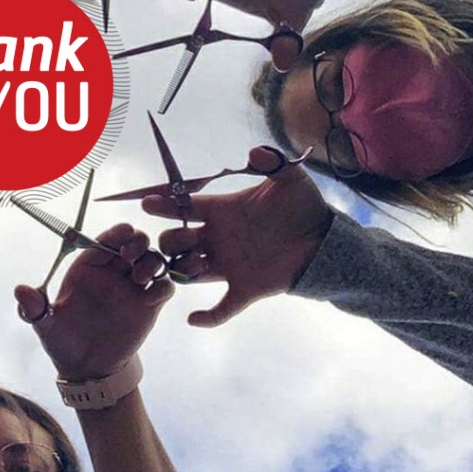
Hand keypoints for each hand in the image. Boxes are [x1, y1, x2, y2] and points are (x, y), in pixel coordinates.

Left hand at [15, 224, 172, 380]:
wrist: (87, 369)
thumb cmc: (63, 341)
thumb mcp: (46, 326)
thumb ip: (35, 308)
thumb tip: (20, 290)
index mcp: (87, 267)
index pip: (104, 240)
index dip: (116, 233)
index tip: (123, 234)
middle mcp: (112, 273)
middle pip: (133, 242)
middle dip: (137, 241)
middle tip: (131, 255)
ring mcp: (132, 288)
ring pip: (152, 259)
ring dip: (152, 261)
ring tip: (140, 277)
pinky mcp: (148, 306)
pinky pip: (164, 287)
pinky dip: (165, 285)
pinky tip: (153, 295)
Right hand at [145, 147, 332, 327]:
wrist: (325, 241)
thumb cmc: (304, 207)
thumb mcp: (290, 180)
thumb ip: (274, 163)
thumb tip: (256, 151)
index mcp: (222, 211)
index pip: (184, 207)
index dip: (165, 205)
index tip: (148, 203)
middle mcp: (218, 238)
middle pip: (177, 242)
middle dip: (171, 241)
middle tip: (180, 240)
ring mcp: (229, 265)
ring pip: (189, 272)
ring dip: (182, 270)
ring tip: (194, 265)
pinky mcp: (246, 288)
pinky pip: (222, 308)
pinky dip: (208, 317)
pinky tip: (195, 319)